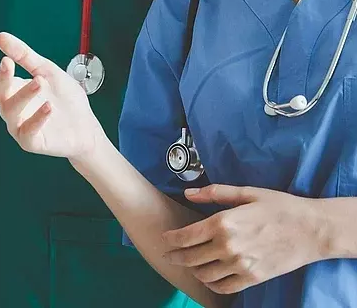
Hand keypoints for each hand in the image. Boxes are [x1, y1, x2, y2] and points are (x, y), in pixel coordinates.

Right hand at [0, 32, 101, 159]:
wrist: (85, 127)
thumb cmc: (64, 99)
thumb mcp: (46, 70)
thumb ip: (24, 55)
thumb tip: (0, 36)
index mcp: (11, 90)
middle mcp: (9, 109)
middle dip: (0, 77)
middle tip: (7, 63)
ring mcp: (18, 127)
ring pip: (11, 110)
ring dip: (24, 94)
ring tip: (41, 82)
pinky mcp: (31, 142)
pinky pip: (27, 130)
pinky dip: (37, 118)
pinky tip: (48, 107)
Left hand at [162, 184, 325, 293]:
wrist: (313, 230)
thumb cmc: (280, 207)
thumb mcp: (247, 192)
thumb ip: (214, 193)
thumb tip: (188, 193)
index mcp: (223, 222)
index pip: (185, 236)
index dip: (170, 239)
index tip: (165, 239)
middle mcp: (228, 245)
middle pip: (190, 257)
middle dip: (175, 256)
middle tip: (170, 255)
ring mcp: (240, 264)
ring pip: (203, 274)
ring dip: (193, 270)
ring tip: (191, 264)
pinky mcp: (252, 278)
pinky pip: (223, 287)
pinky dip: (211, 283)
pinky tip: (210, 276)